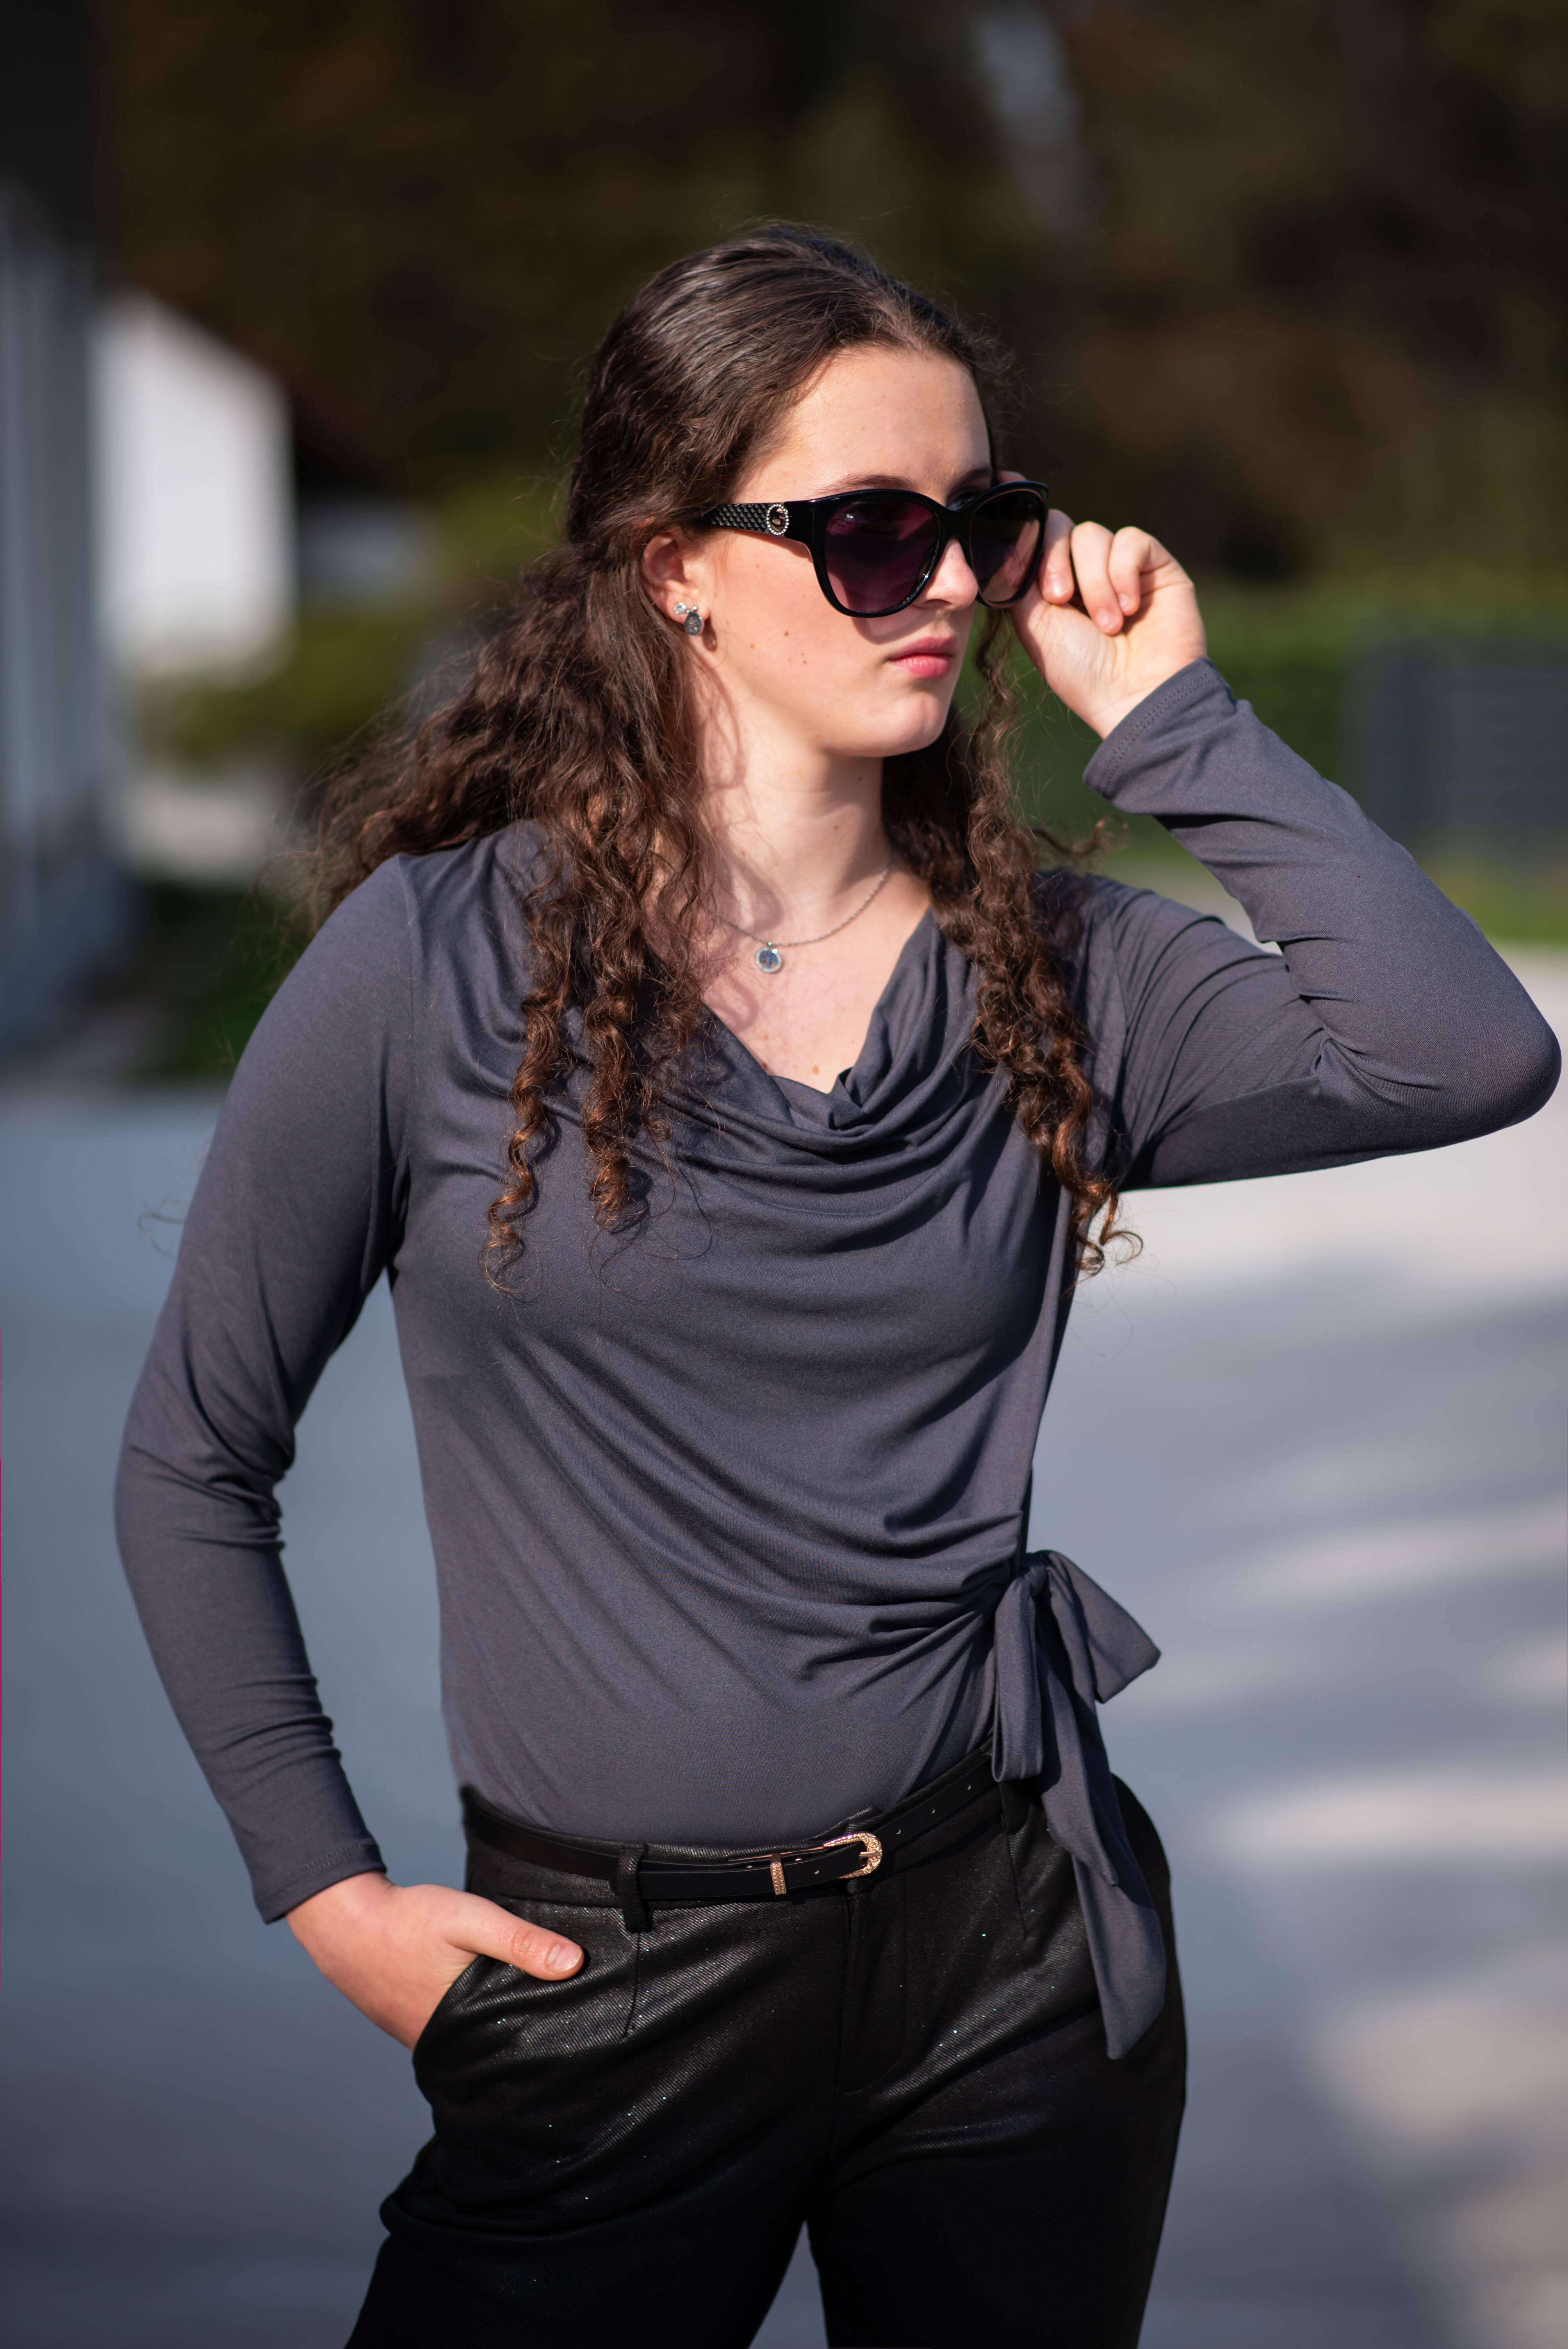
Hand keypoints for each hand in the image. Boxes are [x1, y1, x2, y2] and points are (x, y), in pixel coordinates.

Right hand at [287, 1870, 582, 2048]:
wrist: (346, 1923)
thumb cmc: (409, 1921)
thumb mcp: (471, 1919)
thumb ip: (520, 1940)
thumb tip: (575, 1962)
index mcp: (462, 2029)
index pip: (520, 2047)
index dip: (552, 2034)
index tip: (585, 2020)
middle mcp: (445, 2045)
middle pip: (502, 2047)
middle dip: (532, 2033)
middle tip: (571, 2013)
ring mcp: (428, 2040)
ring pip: (482, 2039)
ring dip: (506, 2024)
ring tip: (541, 2005)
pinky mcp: (417, 2027)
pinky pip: (460, 2031)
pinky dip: (480, 2017)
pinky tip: (497, 1998)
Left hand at [1008, 509, 1206, 738]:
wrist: (1136, 696)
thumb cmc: (1083, 673)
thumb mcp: (1036, 626)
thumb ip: (1021, 581)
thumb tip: (1014, 544)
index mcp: (1054, 587)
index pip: (1037, 540)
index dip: (1033, 552)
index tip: (1044, 593)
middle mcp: (1086, 573)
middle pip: (1060, 527)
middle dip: (1056, 561)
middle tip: (1061, 600)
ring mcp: (1122, 567)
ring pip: (1092, 535)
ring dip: (1094, 582)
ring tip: (1108, 625)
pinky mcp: (1156, 566)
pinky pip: (1130, 541)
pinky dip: (1123, 573)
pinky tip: (1130, 608)